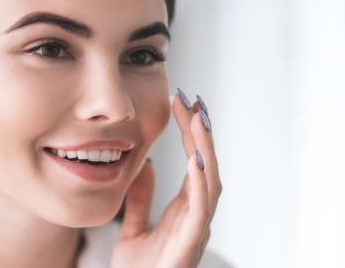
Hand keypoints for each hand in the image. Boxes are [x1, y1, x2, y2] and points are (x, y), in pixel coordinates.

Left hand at [110, 90, 221, 267]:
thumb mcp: (134, 228)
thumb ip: (141, 198)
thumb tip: (143, 165)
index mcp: (185, 209)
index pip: (193, 162)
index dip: (191, 133)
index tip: (183, 104)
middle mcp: (196, 215)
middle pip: (205, 165)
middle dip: (201, 132)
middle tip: (192, 100)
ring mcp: (196, 229)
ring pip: (210, 182)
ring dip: (205, 149)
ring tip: (197, 119)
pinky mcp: (189, 245)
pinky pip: (200, 209)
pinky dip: (202, 182)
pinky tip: (195, 157)